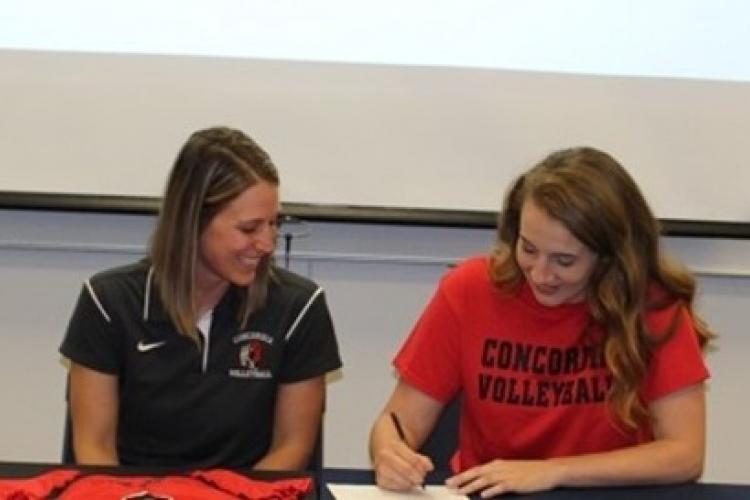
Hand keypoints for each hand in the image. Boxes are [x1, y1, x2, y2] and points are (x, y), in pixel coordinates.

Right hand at [373, 438, 433, 490]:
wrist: (380, 447)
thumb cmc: (395, 449)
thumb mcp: (408, 448)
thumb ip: (420, 458)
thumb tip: (429, 467)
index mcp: (394, 446)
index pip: (412, 459)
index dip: (421, 467)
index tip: (426, 471)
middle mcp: (386, 456)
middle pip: (407, 470)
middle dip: (417, 476)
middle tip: (421, 478)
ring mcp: (381, 468)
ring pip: (402, 480)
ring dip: (412, 483)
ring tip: (415, 481)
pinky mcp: (380, 480)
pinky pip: (396, 487)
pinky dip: (404, 486)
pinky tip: (406, 482)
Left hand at [446, 459, 564, 496]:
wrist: (546, 471)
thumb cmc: (528, 472)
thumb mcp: (509, 470)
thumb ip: (495, 475)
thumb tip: (482, 483)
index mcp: (496, 464)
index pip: (475, 470)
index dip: (462, 475)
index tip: (450, 480)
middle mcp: (499, 468)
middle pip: (476, 474)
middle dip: (461, 480)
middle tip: (449, 486)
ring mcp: (506, 475)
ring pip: (485, 480)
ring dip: (471, 486)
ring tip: (460, 491)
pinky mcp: (514, 483)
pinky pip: (500, 488)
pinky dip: (491, 491)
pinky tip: (483, 496)